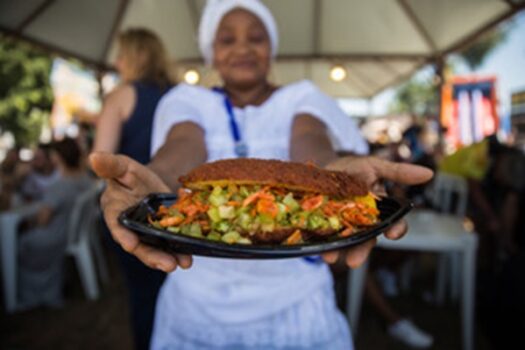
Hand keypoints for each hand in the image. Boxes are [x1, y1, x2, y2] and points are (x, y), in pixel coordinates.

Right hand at [89, 152, 192, 271]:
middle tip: (168, 264)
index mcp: (114, 211)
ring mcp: (145, 235)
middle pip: (139, 245)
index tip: (130, 244)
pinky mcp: (161, 238)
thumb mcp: (124, 167)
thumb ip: (111, 165)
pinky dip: (179, 253)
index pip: (117, 225)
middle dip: (152, 256)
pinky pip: (168, 247)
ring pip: (155, 250)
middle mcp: (128, 228)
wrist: (154, 183)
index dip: (123, 235)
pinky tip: (188, 259)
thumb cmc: (133, 175)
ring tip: (183, 263)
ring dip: (168, 259)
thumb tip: (93, 157)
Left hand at [321, 156, 433, 267]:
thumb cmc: (352, 168)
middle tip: (354, 262)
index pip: (393, 224)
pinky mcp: (326, 226)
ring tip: (330, 257)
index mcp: (379, 210)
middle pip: (367, 239)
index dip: (396, 229)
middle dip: (361, 251)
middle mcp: (363, 222)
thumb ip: (398, 172)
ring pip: (346, 242)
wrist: (321, 167)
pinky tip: (317, 248)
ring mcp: (344, 225)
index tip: (393, 233)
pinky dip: (322, 244)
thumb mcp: (375, 166)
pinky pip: (326, 238)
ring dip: (339, 251)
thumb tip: (429, 173)